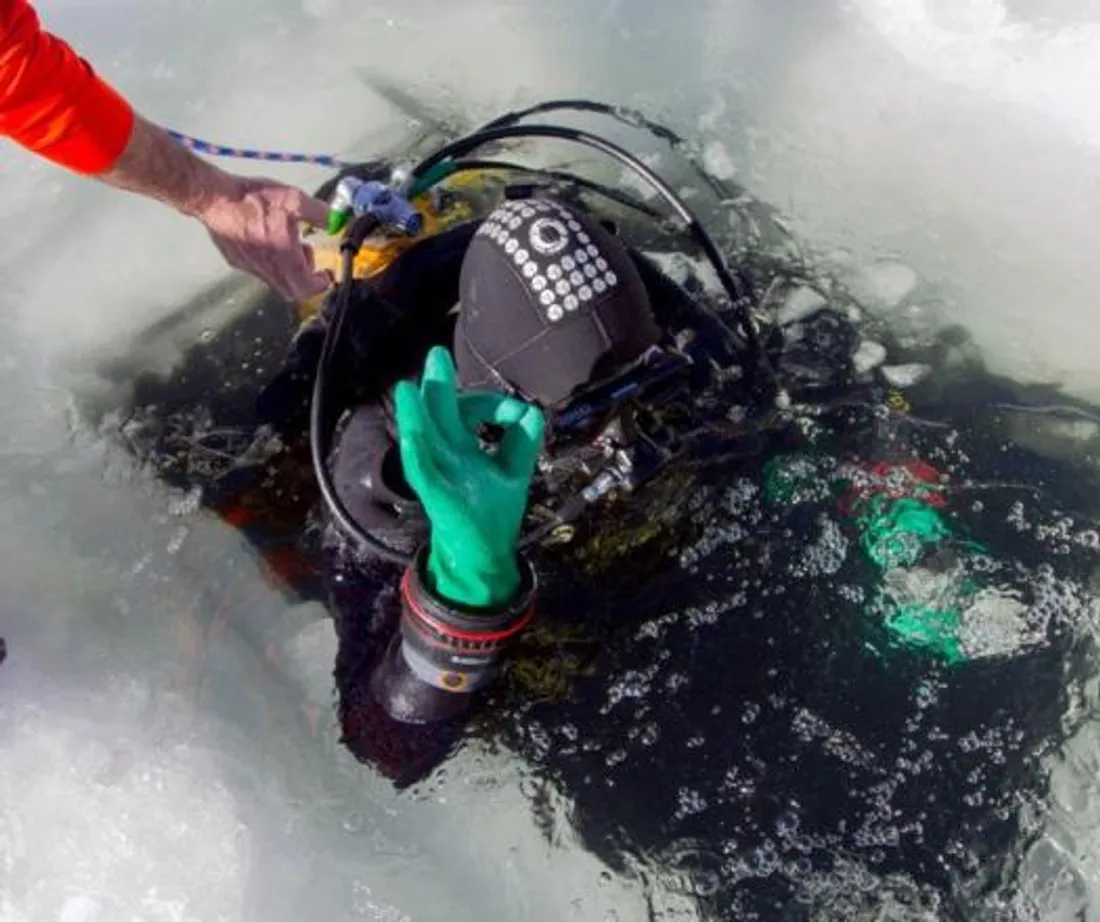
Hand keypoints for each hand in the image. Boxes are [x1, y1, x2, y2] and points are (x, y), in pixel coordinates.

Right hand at [195, 175, 333, 302]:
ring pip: (276, 281)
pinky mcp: (236, 262)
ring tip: (286, 241)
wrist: (213, 198)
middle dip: (306, 277)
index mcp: (284, 258)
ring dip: (289, 269)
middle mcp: (267, 269)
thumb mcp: (293, 199)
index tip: (326, 273)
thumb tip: (336, 221)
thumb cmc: (252, 199)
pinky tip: (266, 238)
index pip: (307, 289)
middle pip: (293, 290)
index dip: (320, 284)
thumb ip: (319, 213)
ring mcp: (250, 268)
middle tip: (306, 253)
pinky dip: (271, 262)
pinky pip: (259, 271)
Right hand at [393, 347, 545, 607]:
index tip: (511, 411)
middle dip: (439, 387)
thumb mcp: (512, 470)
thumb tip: (529, 408)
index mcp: (463, 449)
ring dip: (415, 415)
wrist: (482, 558)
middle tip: (436, 354)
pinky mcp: (438, 499)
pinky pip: (423, 473)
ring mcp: (440, 477)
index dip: (488, 403)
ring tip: (407, 388)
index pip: (468, 412)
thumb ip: (521, 439)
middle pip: (440, 417)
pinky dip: (416, 452)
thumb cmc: (492, 514)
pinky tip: (411, 434)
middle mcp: (448, 458)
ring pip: (424, 440)